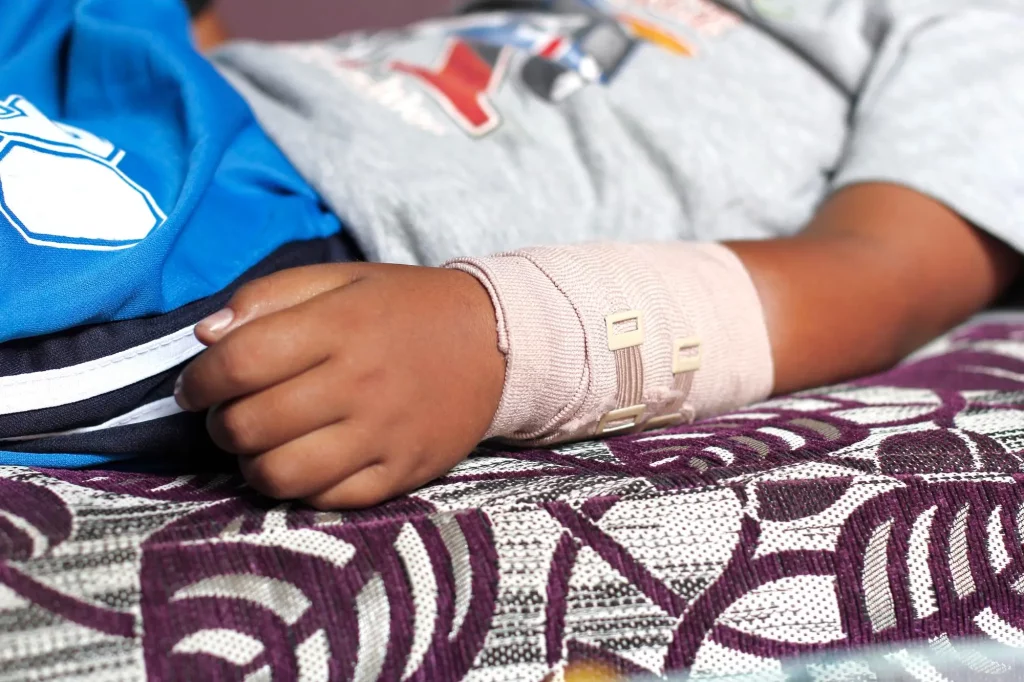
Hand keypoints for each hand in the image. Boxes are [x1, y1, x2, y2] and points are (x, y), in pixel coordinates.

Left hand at [174, 263, 504, 508]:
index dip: (199, 381)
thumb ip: (270, 296)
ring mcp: (383, 434)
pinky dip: (302, 486)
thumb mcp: (343, 278)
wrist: (493, 341)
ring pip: (280, 475)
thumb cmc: (406, 307)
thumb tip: (205, 336)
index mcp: (340, 326)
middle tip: (230, 414)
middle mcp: (360, 383)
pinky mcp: (402, 472)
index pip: (239, 363)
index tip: (195, 387)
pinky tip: (306, 461)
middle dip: (220, 424)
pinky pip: (328, 500)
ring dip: (252, 464)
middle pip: (250, 425)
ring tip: (262, 445)